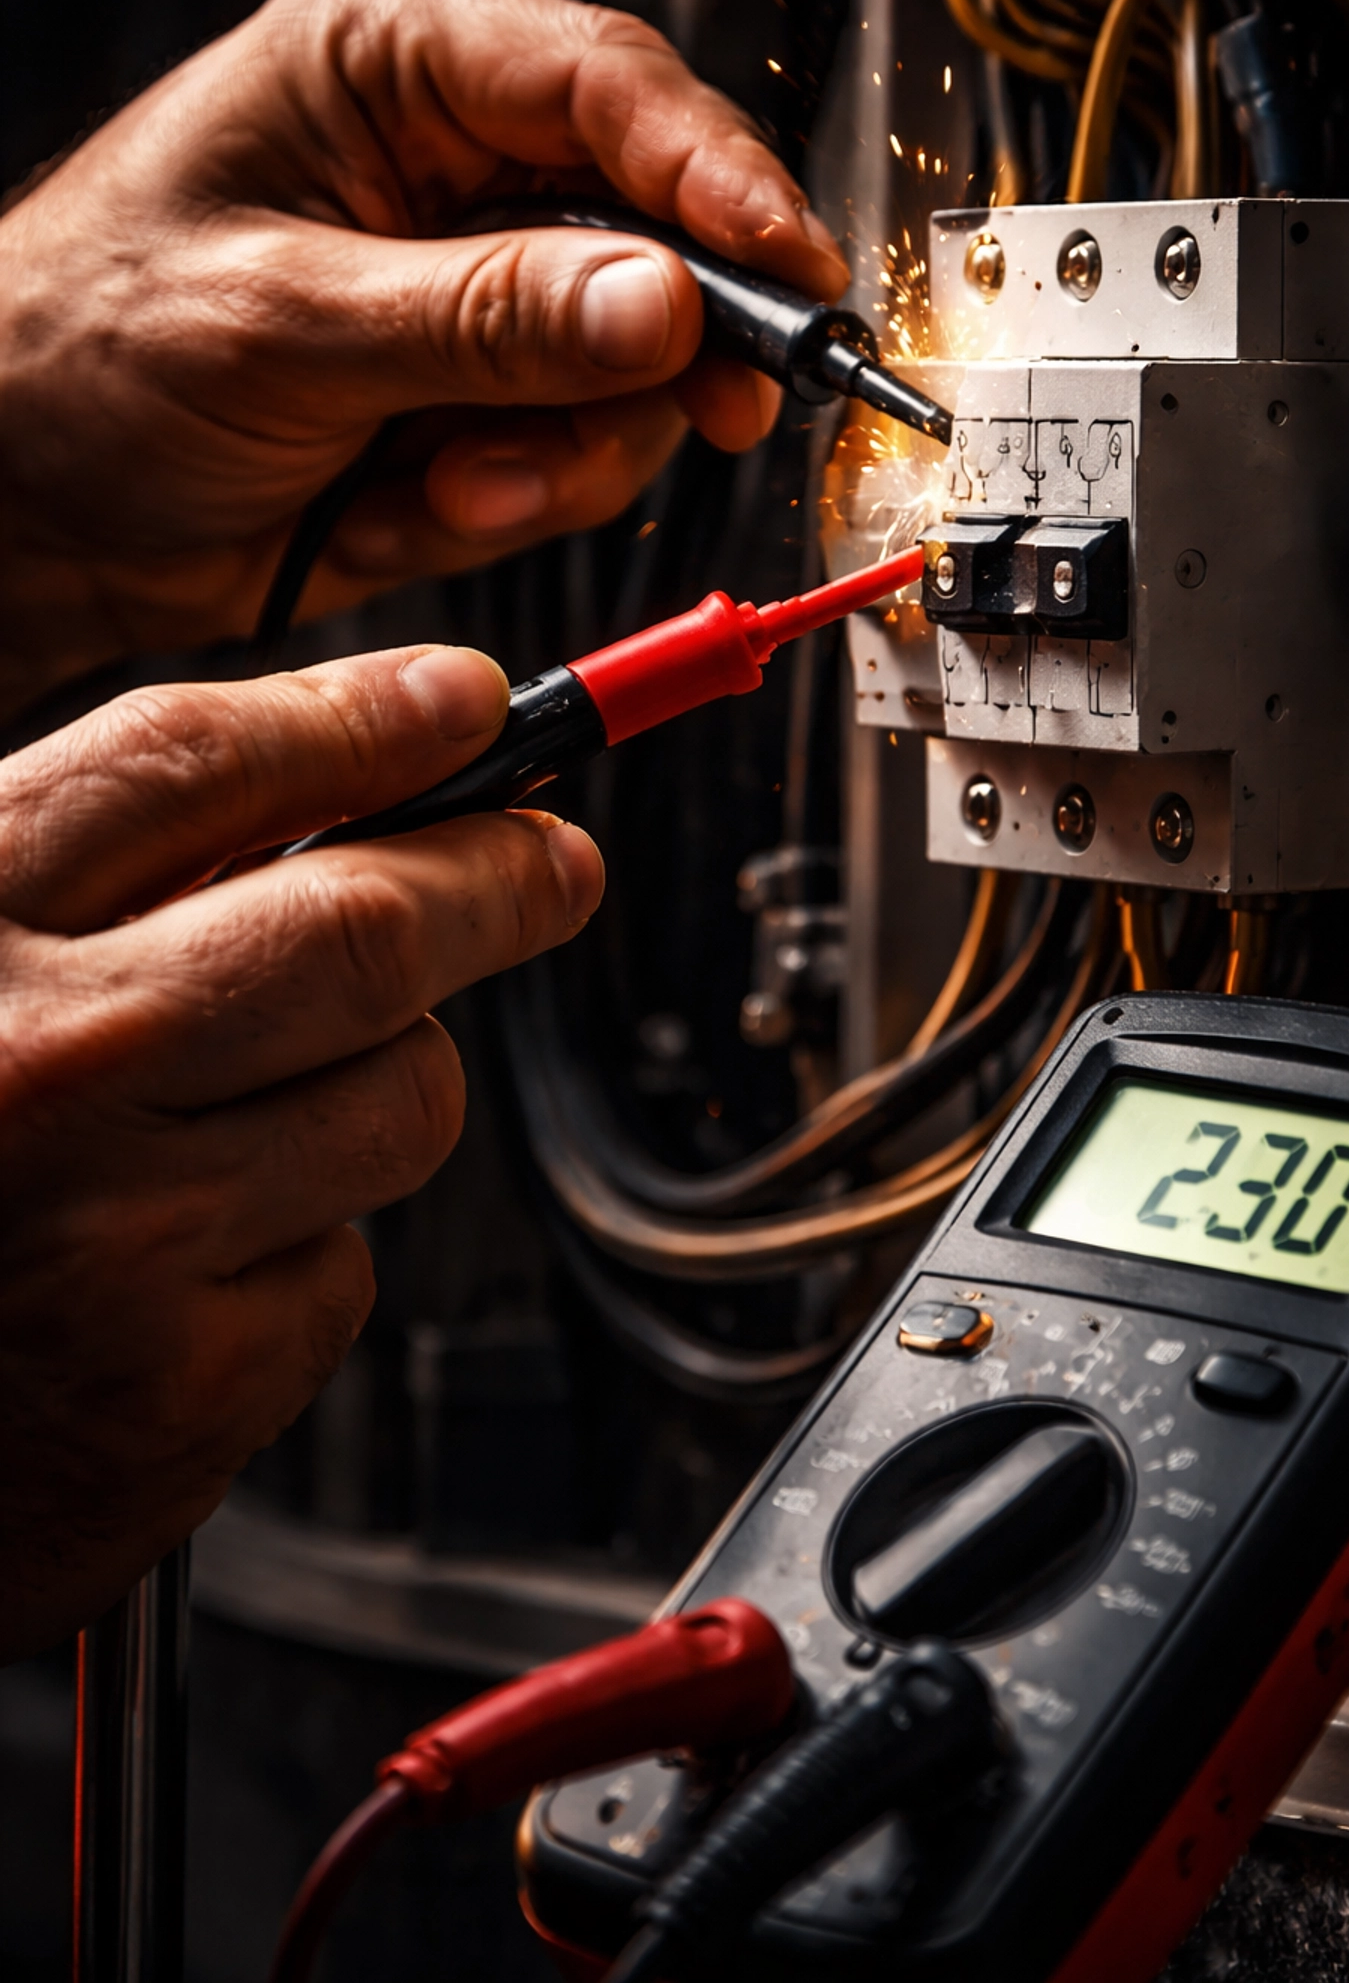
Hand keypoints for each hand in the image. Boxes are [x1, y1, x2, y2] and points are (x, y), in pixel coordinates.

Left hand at [0, 0, 848, 715]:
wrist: (31, 509)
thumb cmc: (77, 356)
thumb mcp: (281, 323)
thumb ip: (481, 317)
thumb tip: (661, 301)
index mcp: (390, 64)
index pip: (610, 87)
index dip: (721, 181)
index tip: (793, 273)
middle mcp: (452, 165)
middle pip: (660, 233)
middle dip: (662, 350)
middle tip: (702, 415)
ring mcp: (475, 289)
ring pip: (637, 366)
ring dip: (561, 453)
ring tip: (446, 482)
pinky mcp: (481, 394)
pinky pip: (577, 451)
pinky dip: (513, 500)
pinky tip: (417, 501)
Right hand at [0, 642, 600, 1657]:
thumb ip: (97, 874)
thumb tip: (361, 782)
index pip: (198, 765)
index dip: (361, 720)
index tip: (464, 701)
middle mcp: (36, 1072)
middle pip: (363, 929)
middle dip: (497, 878)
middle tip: (549, 865)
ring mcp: (115, 1242)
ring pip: (401, 1101)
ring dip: (386, 1083)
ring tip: (271, 1111)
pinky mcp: (181, 1394)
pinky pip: (344, 1270)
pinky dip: (303, 1250)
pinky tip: (190, 1273)